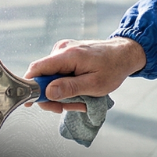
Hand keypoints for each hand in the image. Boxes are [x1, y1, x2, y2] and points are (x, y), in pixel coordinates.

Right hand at [24, 37, 145, 112]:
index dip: (30, 87)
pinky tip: (80, 91)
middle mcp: (62, 49)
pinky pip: (60, 73)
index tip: (32, 103)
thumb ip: (70, 88)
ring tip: (81, 100)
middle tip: (66, 107)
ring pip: (52, 77)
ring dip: (63, 93)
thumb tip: (47, 93)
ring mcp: (65, 51)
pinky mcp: (68, 55)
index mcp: (68, 55)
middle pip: (43, 76)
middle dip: (52, 96)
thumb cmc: (114, 68)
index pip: (36, 69)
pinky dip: (67, 85)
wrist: (126, 54)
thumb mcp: (94, 84)